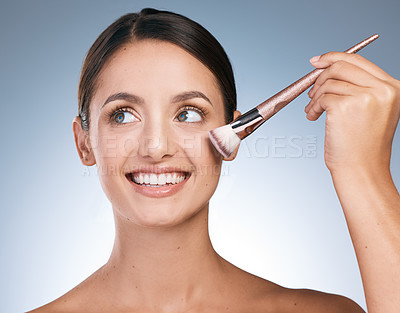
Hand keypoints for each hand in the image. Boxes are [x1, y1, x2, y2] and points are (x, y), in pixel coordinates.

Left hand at [305, 52, 399, 174]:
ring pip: (328, 83)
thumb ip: (356, 87)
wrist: (362, 169)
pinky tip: (313, 117)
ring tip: (313, 111)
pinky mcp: (345, 107)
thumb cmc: (362, 145)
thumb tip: (326, 66)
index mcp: (392, 87)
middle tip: (311, 92)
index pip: (359, 60)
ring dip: (315, 97)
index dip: (334, 57)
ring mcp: (366, 97)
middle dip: (320, 77)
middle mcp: (383, 89)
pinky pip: (321, 98)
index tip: (316, 61)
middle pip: (341, 66)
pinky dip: (313, 107)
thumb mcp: (370, 110)